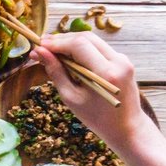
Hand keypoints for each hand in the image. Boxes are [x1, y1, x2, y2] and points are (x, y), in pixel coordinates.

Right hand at [32, 32, 155, 155]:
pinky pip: (98, 48)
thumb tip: (40, 53)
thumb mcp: (72, 98)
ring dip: (70, 42)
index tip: (38, 46)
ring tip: (51, 50)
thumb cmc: (97, 118)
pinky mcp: (122, 60)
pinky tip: (68, 56)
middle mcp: (118, 61)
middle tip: (42, 46)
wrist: (127, 128)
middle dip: (61, 39)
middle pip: (85, 37)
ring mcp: (122, 59)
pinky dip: (81, 48)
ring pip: (92, 40)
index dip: (56, 42)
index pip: (78, 45)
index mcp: (106, 73)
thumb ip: (56, 72)